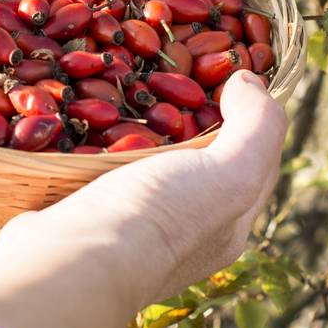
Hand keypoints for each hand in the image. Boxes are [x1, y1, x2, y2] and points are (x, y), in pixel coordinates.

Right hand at [0, 71, 288, 307]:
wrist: (70, 262)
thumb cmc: (159, 218)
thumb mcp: (230, 174)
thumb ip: (257, 128)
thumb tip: (249, 82)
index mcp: (226, 227)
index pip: (254, 161)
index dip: (251, 115)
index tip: (228, 71)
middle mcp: (182, 231)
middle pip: (198, 159)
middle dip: (190, 114)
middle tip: (175, 66)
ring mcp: (129, 226)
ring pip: (144, 161)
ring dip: (138, 124)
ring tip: (129, 79)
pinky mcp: (85, 215)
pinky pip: (98, 168)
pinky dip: (97, 139)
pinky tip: (88, 113)